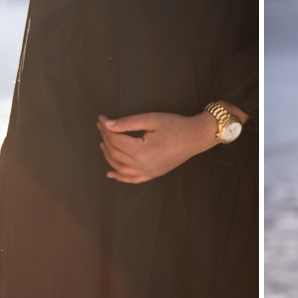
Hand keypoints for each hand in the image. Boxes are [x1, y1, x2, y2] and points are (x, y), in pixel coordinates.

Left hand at [97, 104, 245, 183]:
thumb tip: (107, 124)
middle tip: (102, 126)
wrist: (196, 137)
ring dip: (108, 156)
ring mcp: (147, 173)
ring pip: (120, 168)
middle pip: (115, 153)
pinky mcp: (153, 175)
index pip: (116, 140)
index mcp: (141, 151)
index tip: (101, 118)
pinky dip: (120, 176)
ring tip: (103, 143)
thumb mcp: (151, 119)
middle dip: (106, 138)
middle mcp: (142, 165)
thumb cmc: (175, 125)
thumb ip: (128, 123)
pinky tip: (111, 172)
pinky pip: (132, 179)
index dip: (106, 128)